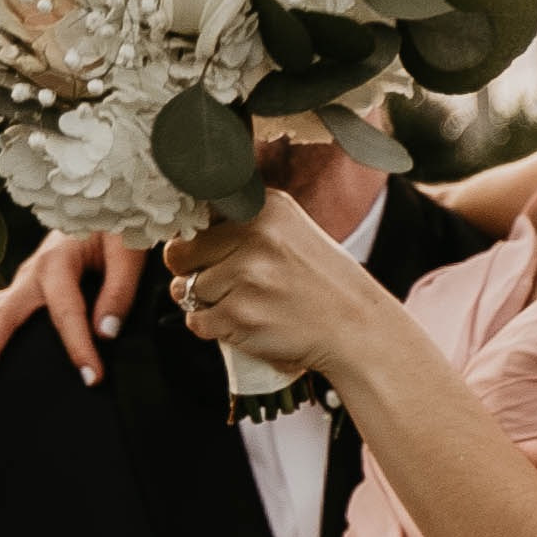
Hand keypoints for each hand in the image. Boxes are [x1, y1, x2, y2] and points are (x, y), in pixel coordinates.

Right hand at [0, 225, 146, 385]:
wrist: (103, 204)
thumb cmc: (118, 227)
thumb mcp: (129, 253)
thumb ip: (119, 292)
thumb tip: (104, 333)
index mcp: (59, 261)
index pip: (66, 312)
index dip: (79, 347)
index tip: (91, 378)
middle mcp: (33, 272)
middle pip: (2, 312)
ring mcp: (23, 280)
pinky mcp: (23, 287)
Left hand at [159, 196, 390, 400]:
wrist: (358, 329)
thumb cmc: (322, 284)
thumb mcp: (290, 232)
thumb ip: (241, 224)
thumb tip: (182, 232)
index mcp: (266, 208)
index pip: (195, 216)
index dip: (195, 239)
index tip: (209, 252)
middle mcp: (255, 236)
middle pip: (179, 254)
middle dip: (193, 272)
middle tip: (229, 284)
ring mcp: (247, 276)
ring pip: (186, 291)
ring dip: (208, 303)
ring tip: (248, 304)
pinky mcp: (239, 315)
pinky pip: (196, 321)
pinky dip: (215, 327)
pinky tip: (249, 322)